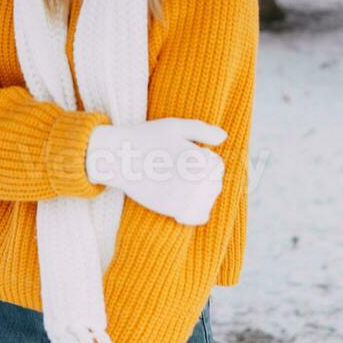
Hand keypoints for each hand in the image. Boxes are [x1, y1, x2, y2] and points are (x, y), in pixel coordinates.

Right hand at [85, 117, 226, 224]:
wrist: (119, 157)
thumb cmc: (146, 138)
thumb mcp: (175, 126)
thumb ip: (202, 130)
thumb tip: (223, 137)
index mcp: (201, 157)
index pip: (217, 166)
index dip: (203, 160)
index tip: (184, 157)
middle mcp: (198, 178)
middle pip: (214, 184)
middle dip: (202, 178)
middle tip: (178, 170)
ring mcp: (187, 196)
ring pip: (208, 200)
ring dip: (199, 194)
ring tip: (178, 183)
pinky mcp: (175, 210)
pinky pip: (198, 216)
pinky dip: (194, 211)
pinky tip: (181, 200)